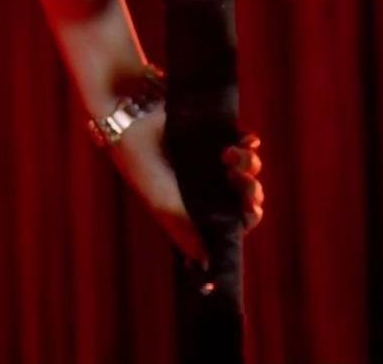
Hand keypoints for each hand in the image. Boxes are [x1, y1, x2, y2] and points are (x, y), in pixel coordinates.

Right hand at [105, 108, 263, 265]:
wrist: (130, 119)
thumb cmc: (140, 164)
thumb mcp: (161, 202)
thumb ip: (184, 231)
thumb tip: (206, 264)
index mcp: (194, 205)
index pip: (232, 219)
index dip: (246, 216)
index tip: (252, 210)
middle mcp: (206, 184)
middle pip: (244, 195)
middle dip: (250, 190)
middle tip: (243, 181)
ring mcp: (212, 158)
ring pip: (248, 168)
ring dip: (248, 163)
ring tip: (230, 154)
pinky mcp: (215, 133)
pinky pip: (245, 142)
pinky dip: (249, 142)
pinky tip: (245, 140)